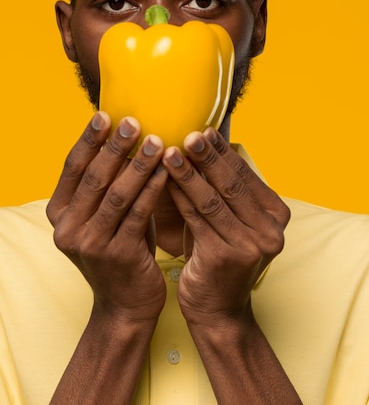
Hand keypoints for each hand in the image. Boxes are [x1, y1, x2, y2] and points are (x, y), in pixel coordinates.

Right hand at [46, 112, 167, 321]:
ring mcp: (89, 243)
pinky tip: (168, 170)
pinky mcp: (116, 255)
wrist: (125, 304)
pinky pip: (138, 214)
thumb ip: (105, 182)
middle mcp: (67, 228)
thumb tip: (121, 133)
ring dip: (138, 164)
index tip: (105, 113)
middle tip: (134, 120)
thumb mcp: (102, 214)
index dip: (88, 139)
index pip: (72, 167)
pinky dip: (153, 189)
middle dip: (114, 145)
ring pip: (116, 194)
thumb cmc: (119, 246)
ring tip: (156, 139)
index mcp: (58, 212)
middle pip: (93, 177)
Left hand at [162, 128, 289, 324]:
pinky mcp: (226, 257)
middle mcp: (270, 229)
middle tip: (187, 132)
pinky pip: (196, 218)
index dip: (222, 151)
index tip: (202, 127)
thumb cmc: (219, 256)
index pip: (244, 174)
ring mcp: (251, 245)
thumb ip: (226, 189)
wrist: (218, 311)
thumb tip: (206, 141)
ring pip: (212, 199)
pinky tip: (163, 180)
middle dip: (206, 156)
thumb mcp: (230, 221)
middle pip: (231, 183)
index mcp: (276, 215)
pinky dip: (178, 196)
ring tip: (168, 152)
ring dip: (188, 173)